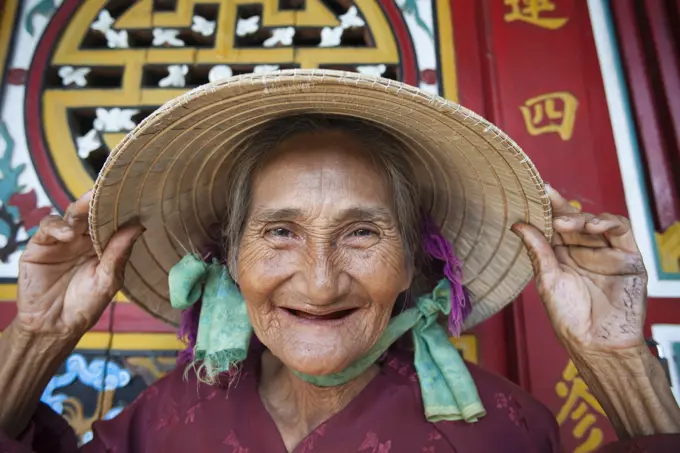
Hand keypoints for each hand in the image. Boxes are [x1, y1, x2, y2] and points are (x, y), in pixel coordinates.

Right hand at [15, 191, 143, 338]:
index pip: (111, 222)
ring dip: (79, 211)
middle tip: (106, 190)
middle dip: (98, 202)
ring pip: (70, 215)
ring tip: (85, 215)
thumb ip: (118, 253)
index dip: (119, 209)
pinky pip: (48, 227)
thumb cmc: (85, 305)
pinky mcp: (40, 245)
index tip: (131, 195)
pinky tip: (67, 235)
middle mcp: (83, 240)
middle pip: (91, 213)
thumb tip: (138, 227)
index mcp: (102, 246)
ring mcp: (62, 241)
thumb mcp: (107, 280)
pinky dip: (58, 227)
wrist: (54, 325)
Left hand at [511, 186, 646, 355]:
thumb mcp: (548, 279)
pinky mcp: (629, 257)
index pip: (555, 226)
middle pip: (575, 220)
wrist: (598, 342)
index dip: (548, 208)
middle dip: (562, 208)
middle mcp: (585, 252)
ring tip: (567, 223)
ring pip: (597, 222)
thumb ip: (538, 250)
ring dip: (582, 216)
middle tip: (549, 202)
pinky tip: (594, 226)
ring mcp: (607, 253)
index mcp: (562, 257)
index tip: (536, 189)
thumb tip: (518, 224)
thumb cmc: (569, 317)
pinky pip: (622, 231)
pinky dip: (609, 223)